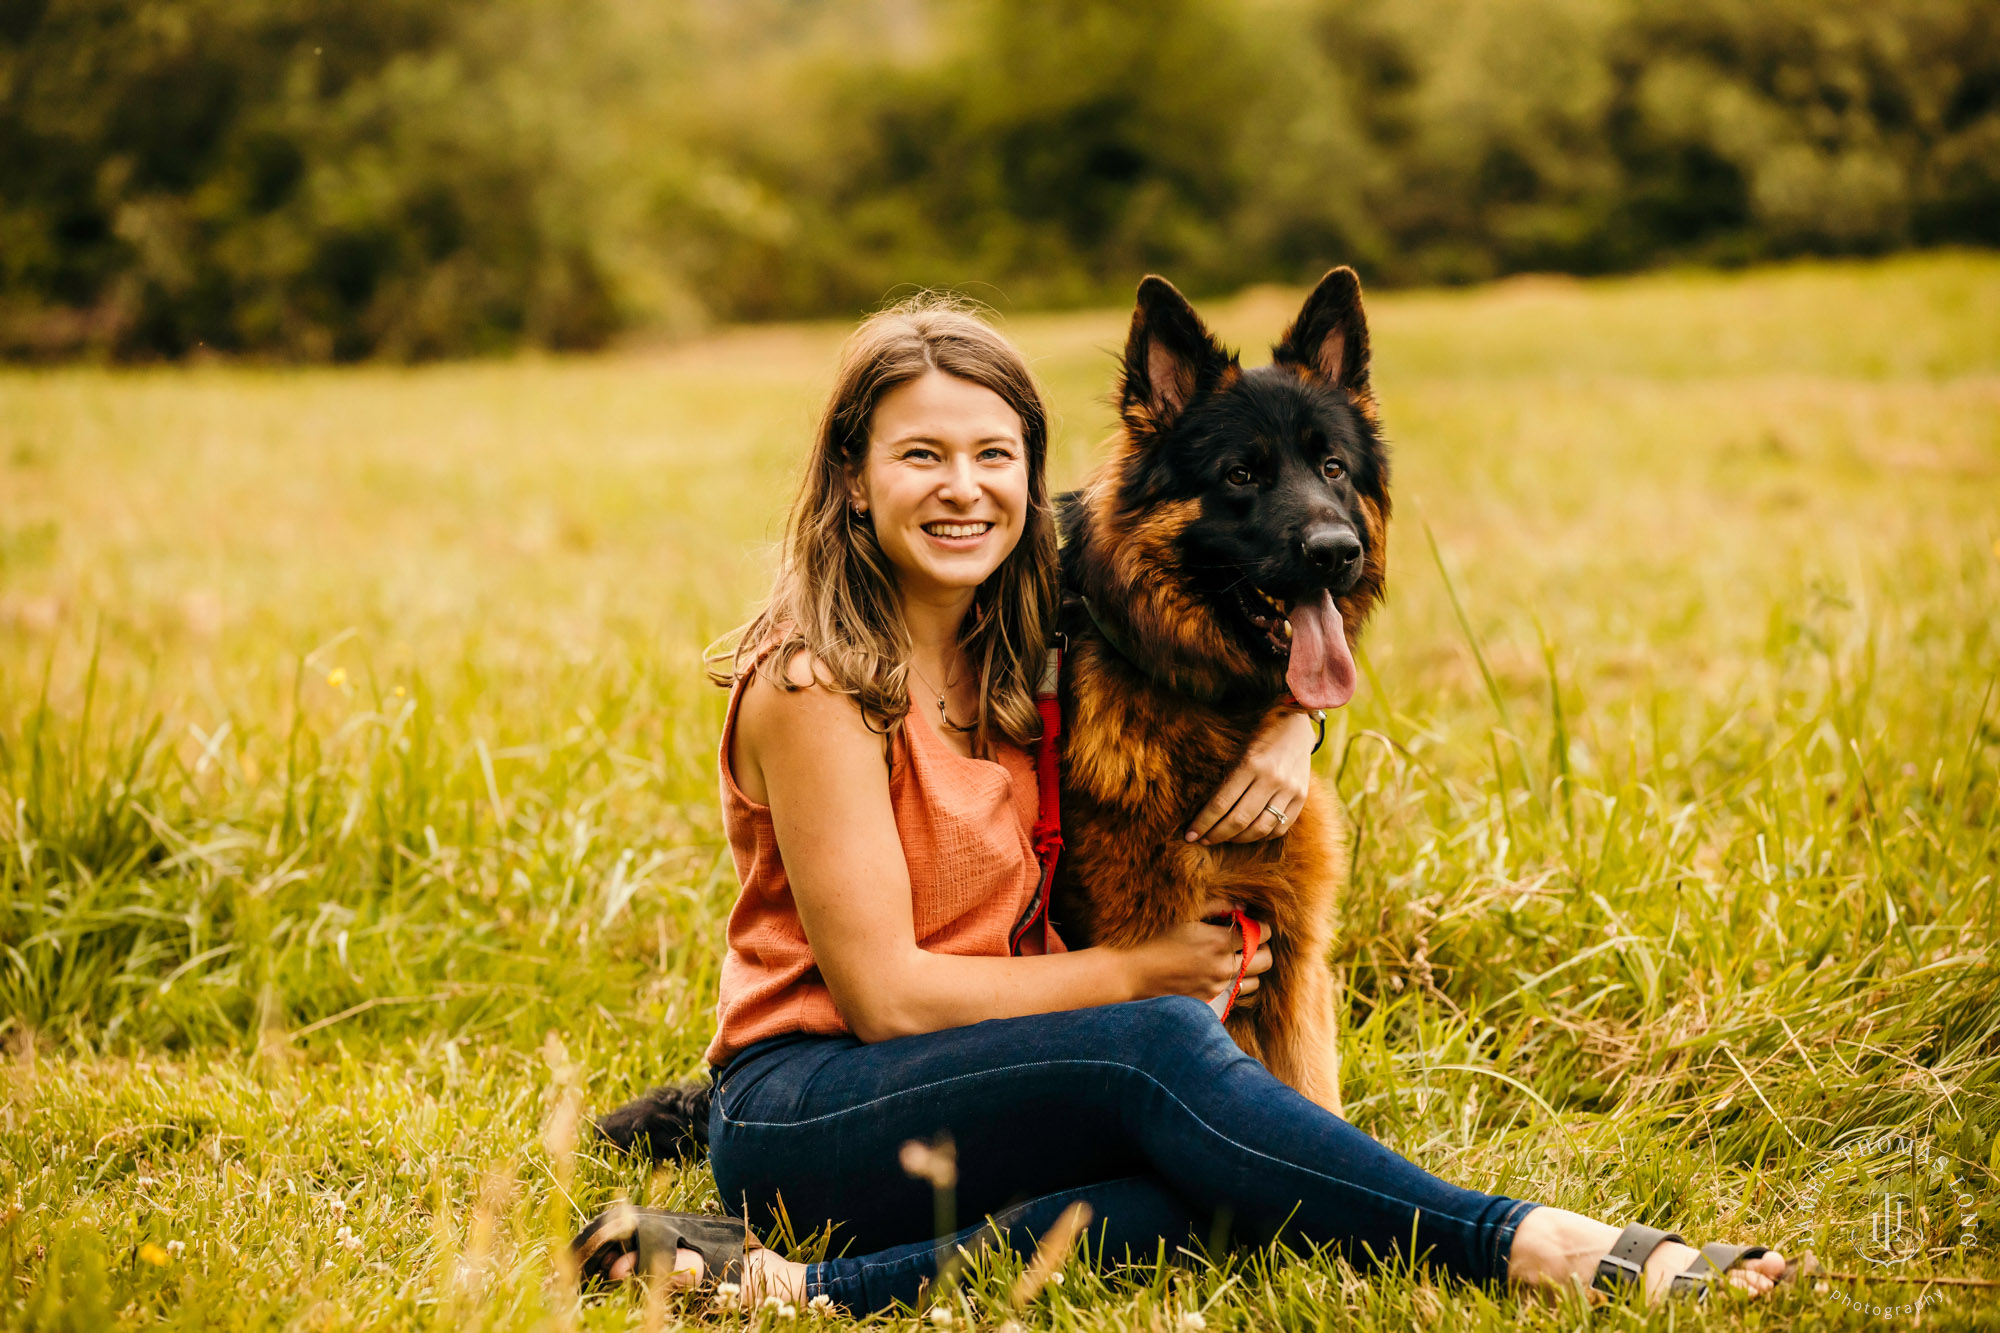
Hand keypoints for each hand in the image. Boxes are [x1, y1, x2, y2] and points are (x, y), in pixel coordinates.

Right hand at [1116, 898, 1273, 1001]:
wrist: (1132, 973)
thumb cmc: (1155, 939)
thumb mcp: (1185, 915)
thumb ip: (1217, 906)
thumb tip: (1242, 906)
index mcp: (1219, 942)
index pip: (1260, 934)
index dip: (1260, 926)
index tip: (1252, 922)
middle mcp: (1223, 968)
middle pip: (1266, 961)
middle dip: (1263, 948)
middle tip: (1249, 941)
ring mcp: (1217, 988)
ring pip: (1254, 981)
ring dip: (1251, 969)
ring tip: (1236, 958)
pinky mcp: (1209, 1001)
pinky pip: (1236, 995)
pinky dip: (1236, 984)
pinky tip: (1221, 974)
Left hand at [1184, 708, 1315, 843]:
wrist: (1296, 723)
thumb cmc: (1259, 735)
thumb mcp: (1239, 750)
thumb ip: (1227, 779)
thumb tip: (1205, 812)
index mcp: (1251, 764)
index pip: (1221, 803)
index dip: (1203, 823)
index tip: (1190, 835)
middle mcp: (1272, 778)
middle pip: (1239, 820)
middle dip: (1217, 834)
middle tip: (1204, 839)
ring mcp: (1289, 789)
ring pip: (1260, 829)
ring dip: (1238, 839)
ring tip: (1226, 838)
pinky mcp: (1302, 797)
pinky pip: (1280, 828)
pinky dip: (1262, 836)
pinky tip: (1249, 834)